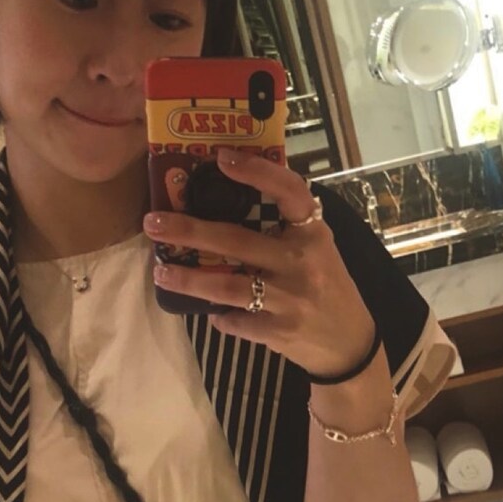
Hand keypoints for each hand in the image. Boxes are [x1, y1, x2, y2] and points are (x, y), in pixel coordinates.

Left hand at [146, 148, 376, 379]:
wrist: (349, 343)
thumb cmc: (326, 286)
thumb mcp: (318, 249)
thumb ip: (286, 227)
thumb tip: (229, 196)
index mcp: (313, 234)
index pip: (288, 192)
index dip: (256, 172)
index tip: (221, 158)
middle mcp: (302, 263)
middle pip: (236, 241)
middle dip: (189, 231)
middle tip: (153, 223)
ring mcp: (290, 299)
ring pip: (227, 286)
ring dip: (188, 278)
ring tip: (160, 270)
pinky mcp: (280, 332)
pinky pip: (236, 321)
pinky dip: (219, 317)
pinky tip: (208, 313)